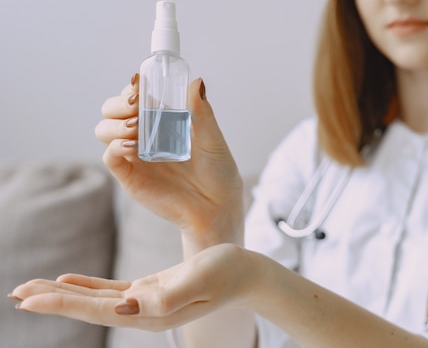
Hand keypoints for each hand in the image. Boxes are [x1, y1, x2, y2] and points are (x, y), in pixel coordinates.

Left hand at [10, 244, 253, 331]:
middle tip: (17, 293)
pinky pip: (111, 290)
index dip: (63, 305)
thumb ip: (170, 294)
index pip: (99, 310)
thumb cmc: (229, 272)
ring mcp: (146, 301)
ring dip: (63, 294)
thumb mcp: (202, 278)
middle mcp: (144, 311)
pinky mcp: (151, 289)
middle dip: (52, 301)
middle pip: (89, 307)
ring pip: (96, 299)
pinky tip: (69, 280)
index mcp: (153, 312)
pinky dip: (87, 286)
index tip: (28, 300)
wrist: (247, 274)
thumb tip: (132, 303)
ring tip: (32, 289)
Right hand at [95, 75, 242, 246]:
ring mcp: (135, 155)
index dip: (132, 88)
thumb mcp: (213, 139)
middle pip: (111, 110)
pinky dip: (115, 146)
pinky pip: (110, 157)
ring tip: (136, 126)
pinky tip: (133, 145)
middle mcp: (144, 135)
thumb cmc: (218, 172)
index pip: (134, 96)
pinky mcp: (130, 177)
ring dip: (114, 123)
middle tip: (136, 105)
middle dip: (118, 102)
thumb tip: (197, 82)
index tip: (140, 82)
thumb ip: (202, 112)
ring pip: (104, 130)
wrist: (218, 206)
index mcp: (162, 120)